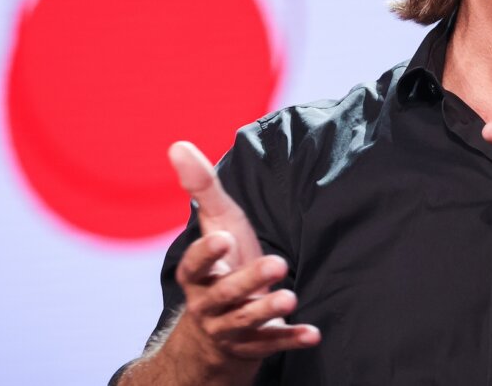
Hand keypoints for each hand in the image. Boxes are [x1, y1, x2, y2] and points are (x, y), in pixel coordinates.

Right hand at [167, 142, 319, 367]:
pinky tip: (313, 333)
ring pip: (245, 322)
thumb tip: (178, 145)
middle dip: (248, 281)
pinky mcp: (253, 345)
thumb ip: (202, 188)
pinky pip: (270, 345)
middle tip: (277, 263)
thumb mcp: (216, 224)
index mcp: (196, 275)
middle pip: (224, 295)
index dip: (206, 253)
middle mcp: (208, 304)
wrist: (217, 328)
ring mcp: (230, 328)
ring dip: (267, 310)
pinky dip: (291, 339)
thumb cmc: (222, 263)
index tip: (222, 238)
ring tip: (290, 297)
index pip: (194, 265)